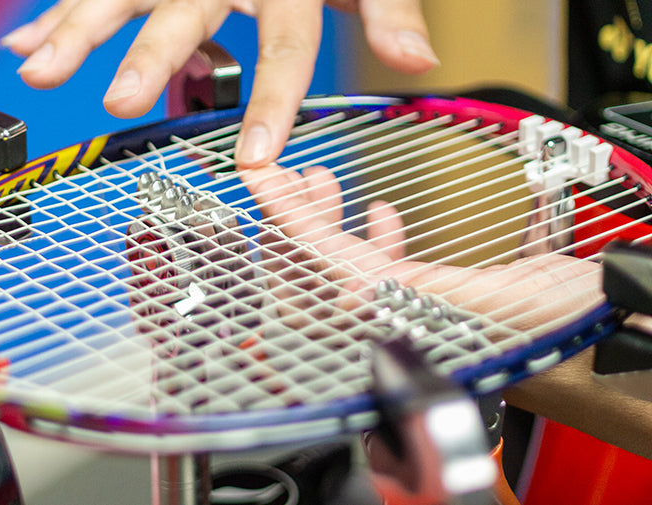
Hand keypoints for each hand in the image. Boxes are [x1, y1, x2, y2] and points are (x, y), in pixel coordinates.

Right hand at [1, 0, 437, 167]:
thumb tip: (419, 61)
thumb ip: (389, 11)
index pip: (284, 45)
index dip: (272, 100)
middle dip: (147, 56)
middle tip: (119, 100)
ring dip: (75, 30)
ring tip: (36, 71)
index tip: (256, 156)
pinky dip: (57, 12)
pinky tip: (24, 44)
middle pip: (184, 13)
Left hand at [239, 165, 603, 331]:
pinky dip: (371, 240)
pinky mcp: (421, 300)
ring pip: (337, 268)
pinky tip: (381, 216)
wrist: (596, 329)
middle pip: (311, 274)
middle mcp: (388, 322)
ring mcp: (400, 310)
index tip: (259, 177)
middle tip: (287, 176)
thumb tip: (344, 290)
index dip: (284, 216)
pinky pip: (378, 271)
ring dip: (324, 223)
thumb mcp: (492, 304)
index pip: (319, 265)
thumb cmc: (559, 328)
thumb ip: (412, 298)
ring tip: (322, 183)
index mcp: (397, 324)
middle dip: (293, 219)